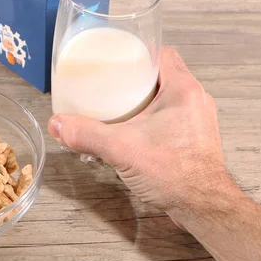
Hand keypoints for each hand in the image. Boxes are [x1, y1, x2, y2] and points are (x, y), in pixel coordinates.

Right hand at [48, 46, 237, 211]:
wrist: (202, 208)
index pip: (162, 54)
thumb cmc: (174, 173)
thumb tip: (58, 124)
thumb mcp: (120, 149)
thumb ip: (86, 135)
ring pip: (169, 98)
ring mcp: (199, 120)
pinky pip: (173, 117)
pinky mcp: (197, 139)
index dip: (139, 52)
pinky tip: (136, 131)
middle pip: (164, 75)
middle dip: (138, 77)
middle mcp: (196, 100)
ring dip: (146, 99)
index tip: (118, 57)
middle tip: (112, 82)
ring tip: (120, 105)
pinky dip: (154, 118)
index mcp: (183, 89)